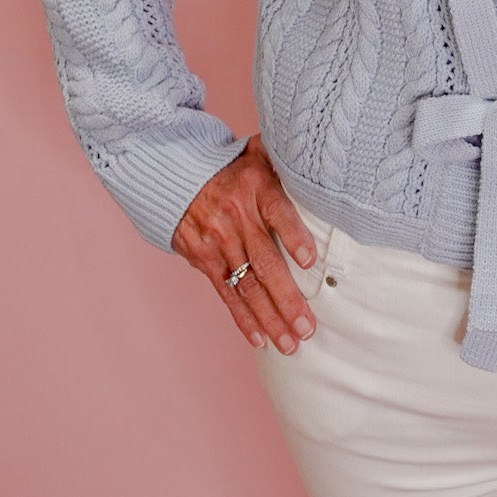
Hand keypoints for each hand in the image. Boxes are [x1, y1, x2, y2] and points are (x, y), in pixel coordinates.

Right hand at [171, 132, 319, 355]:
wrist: (178, 176)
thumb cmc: (232, 167)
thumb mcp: (257, 153)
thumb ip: (285, 156)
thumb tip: (318, 153)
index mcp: (255, 187)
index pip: (277, 213)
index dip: (293, 237)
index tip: (310, 261)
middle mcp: (236, 217)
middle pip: (265, 262)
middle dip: (287, 298)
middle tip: (308, 326)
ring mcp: (218, 242)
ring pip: (248, 286)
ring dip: (270, 318)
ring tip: (291, 344)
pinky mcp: (204, 260)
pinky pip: (226, 293)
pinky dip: (243, 319)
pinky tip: (261, 339)